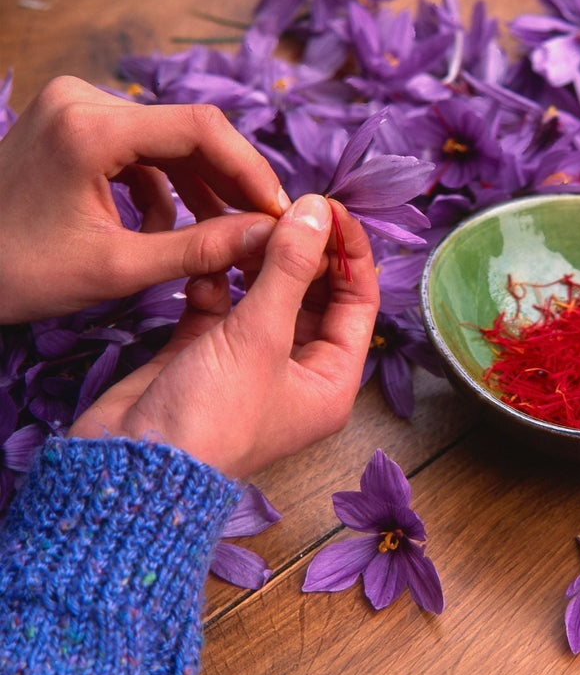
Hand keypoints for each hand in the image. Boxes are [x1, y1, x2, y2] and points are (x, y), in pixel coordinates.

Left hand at [0, 76, 289, 323]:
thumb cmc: (17, 273)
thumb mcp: (116, 269)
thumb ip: (201, 250)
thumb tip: (269, 237)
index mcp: (90, 127)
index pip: (201, 128)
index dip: (250, 169)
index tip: (280, 211)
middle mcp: (83, 100)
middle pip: (188, 130)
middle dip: (230, 181)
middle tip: (263, 225)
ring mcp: (75, 106)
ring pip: (168, 140)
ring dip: (200, 186)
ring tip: (221, 234)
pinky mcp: (72, 123)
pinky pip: (141, 147)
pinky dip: (163, 184)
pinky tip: (165, 226)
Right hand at [69, 196, 379, 477]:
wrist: (127, 468)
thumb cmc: (210, 417)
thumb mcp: (261, 337)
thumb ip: (291, 268)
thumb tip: (318, 210)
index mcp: (331, 379)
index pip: (358, 301)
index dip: (348, 252)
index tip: (328, 206)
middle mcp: (297, 370)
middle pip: (313, 294)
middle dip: (299, 251)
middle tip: (280, 210)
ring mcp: (250, 360)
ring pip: (265, 294)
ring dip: (255, 261)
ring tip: (243, 227)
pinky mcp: (205, 352)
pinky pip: (222, 304)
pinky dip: (215, 282)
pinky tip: (205, 267)